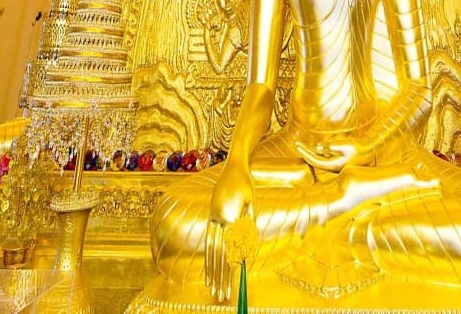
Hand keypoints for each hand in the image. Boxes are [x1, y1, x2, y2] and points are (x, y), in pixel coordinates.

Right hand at [205, 162, 253, 301]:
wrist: (234, 165)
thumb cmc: (247, 184)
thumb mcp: (252, 203)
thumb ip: (247, 226)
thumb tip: (245, 249)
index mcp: (231, 217)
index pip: (231, 249)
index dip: (231, 268)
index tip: (232, 285)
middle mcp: (219, 218)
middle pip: (220, 253)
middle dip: (221, 277)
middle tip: (221, 295)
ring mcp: (213, 216)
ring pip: (211, 248)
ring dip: (212, 270)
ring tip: (213, 288)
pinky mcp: (211, 214)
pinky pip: (209, 238)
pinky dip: (209, 254)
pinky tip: (209, 267)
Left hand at [295, 137, 373, 172]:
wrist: (371, 151)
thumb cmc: (359, 148)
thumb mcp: (344, 145)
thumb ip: (330, 146)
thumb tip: (317, 147)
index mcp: (333, 164)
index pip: (313, 159)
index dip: (304, 152)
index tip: (296, 144)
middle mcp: (333, 166)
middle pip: (314, 159)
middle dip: (305, 151)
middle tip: (296, 144)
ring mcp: (335, 164)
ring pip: (319, 158)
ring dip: (310, 151)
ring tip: (302, 146)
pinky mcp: (338, 160)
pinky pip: (325, 156)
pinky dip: (318, 151)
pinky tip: (315, 148)